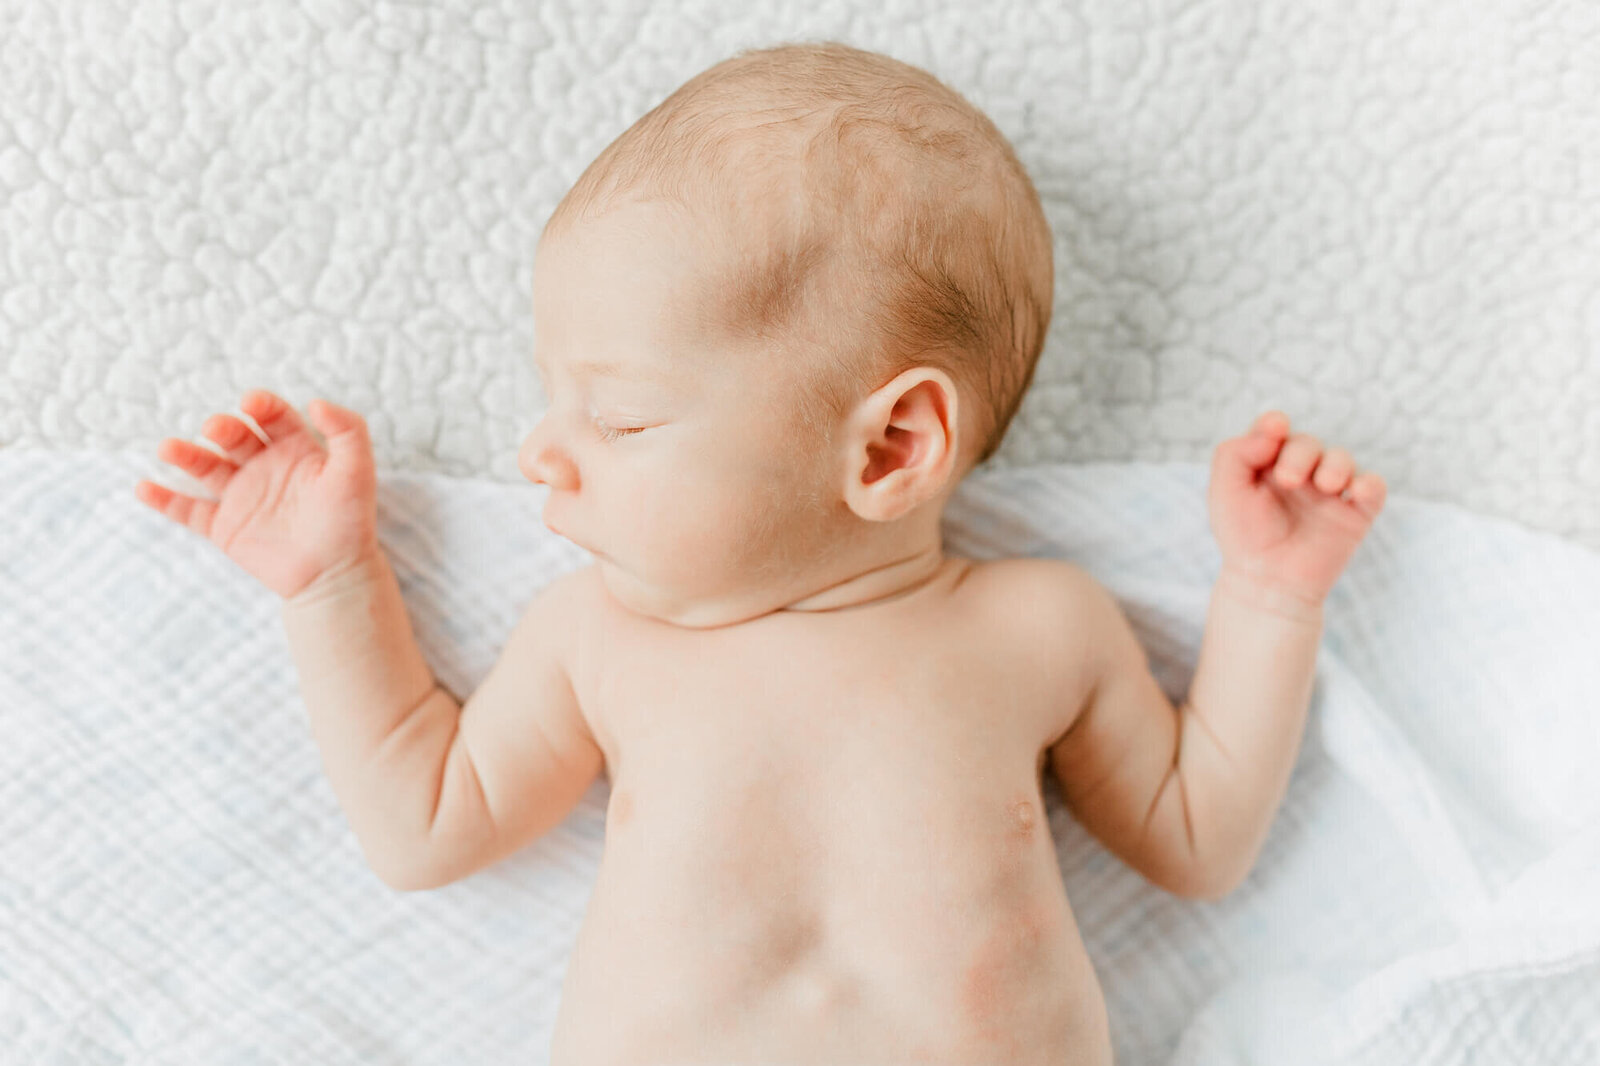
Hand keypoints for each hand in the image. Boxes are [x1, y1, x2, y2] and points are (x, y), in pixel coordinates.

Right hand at [135, 391, 379, 599]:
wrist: (335, 575)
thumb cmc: (350, 521)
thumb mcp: (357, 472)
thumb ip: (348, 431)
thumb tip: (317, 402)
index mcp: (295, 448)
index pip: (273, 416)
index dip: (261, 405)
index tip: (252, 404)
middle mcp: (264, 466)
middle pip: (235, 437)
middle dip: (222, 428)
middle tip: (215, 429)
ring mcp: (242, 495)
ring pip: (206, 467)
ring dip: (186, 455)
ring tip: (169, 449)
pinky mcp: (224, 526)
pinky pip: (189, 510)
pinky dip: (165, 500)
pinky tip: (144, 487)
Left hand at [1208, 411, 1386, 605]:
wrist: (1267, 582)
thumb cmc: (1243, 536)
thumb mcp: (1225, 491)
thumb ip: (1236, 453)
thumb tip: (1275, 429)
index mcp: (1267, 465)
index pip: (1276, 430)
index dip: (1275, 423)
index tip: (1275, 428)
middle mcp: (1300, 473)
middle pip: (1308, 443)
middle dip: (1300, 453)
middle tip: (1288, 481)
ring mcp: (1329, 493)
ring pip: (1342, 459)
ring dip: (1336, 464)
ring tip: (1324, 486)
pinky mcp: (1354, 513)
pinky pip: (1373, 487)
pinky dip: (1369, 483)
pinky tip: (1352, 492)